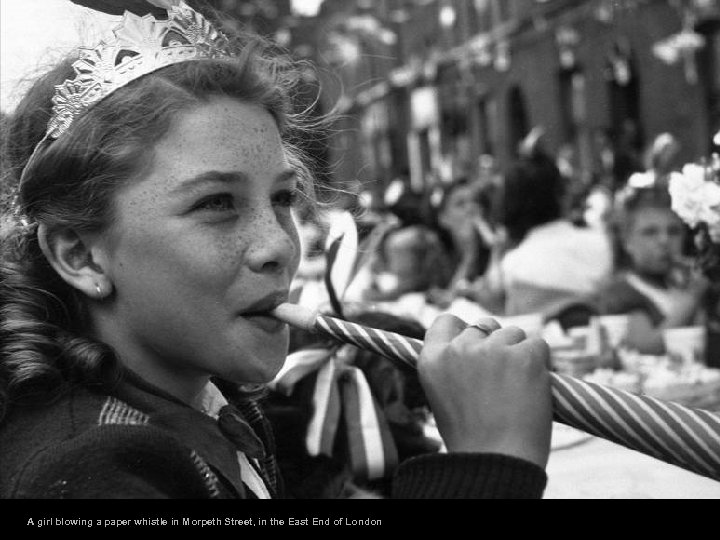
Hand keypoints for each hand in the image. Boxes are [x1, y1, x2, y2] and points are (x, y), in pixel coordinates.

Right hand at [418, 315, 551, 467]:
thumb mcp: (444, 396)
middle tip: (503, 378)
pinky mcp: (524, 354)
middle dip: (496, 344)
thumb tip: (477, 341)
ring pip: (514, 333)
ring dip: (519, 353)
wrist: (498, 462)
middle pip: (484, 326)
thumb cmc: (472, 438)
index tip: (476, 344)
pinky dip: (541, 361)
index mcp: (432, 359)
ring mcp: (492, 349)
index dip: (464, 330)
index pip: (447, 322)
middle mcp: (459, 349)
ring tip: (518, 389)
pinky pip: (538, 344)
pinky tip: (534, 386)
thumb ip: (454, 366)